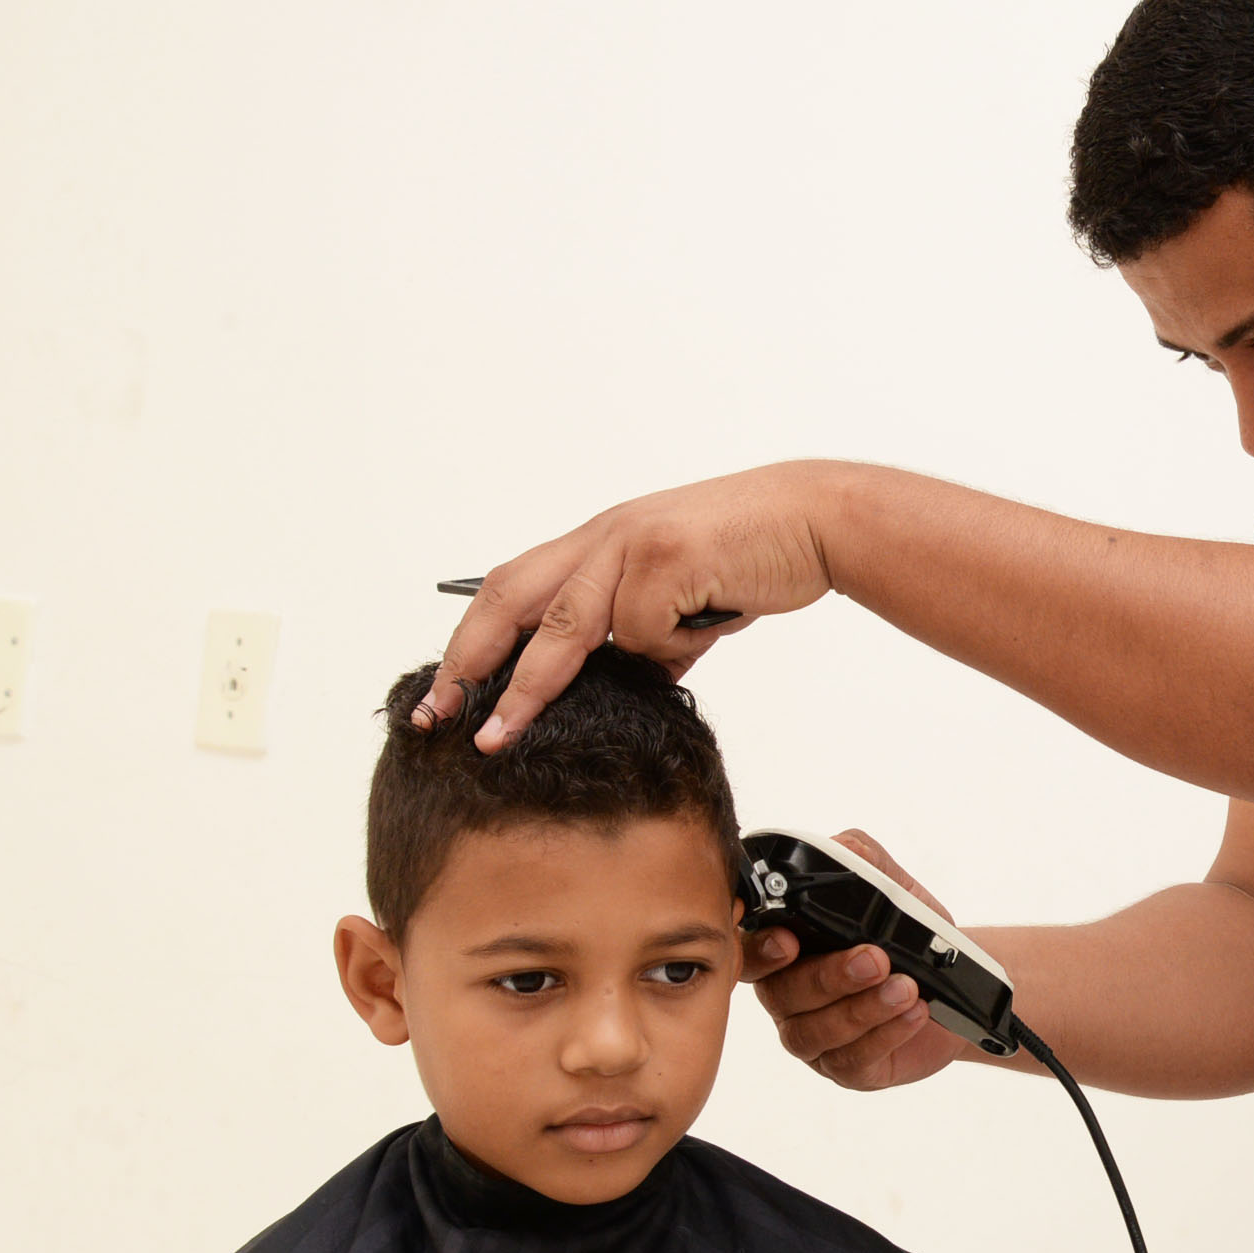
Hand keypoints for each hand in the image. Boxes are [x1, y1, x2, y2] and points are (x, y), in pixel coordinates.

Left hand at [418, 461, 848, 749]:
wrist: (817, 518)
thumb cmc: (756, 552)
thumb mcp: (683, 592)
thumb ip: (645, 630)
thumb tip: (625, 680)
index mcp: (600, 540)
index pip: (511, 589)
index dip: (470, 640)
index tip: (443, 691)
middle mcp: (604, 535)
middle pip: (510, 599)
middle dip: (465, 661)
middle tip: (437, 713)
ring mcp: (632, 544)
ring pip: (565, 626)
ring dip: (527, 688)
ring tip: (500, 734)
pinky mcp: (665, 559)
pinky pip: (648, 634)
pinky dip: (678, 647)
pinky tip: (713, 622)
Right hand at [744, 830, 974, 1091]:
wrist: (951, 983)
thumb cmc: (908, 936)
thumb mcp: (895, 892)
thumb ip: (867, 863)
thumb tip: (844, 845)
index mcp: (785, 948)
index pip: (750, 951)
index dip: (761, 950)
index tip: (789, 940)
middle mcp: (787, 994)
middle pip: (784, 993)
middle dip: (831, 976)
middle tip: (876, 958)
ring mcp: (813, 1036)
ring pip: (815, 1032)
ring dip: (864, 1008)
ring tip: (906, 987)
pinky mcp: (846, 1067)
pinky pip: (852, 1059)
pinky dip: (885, 1034)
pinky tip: (913, 1013)